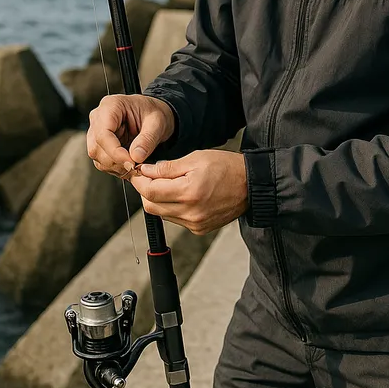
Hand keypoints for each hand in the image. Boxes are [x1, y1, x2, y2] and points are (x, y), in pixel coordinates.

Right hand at [87, 94, 175, 177]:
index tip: (131, 163)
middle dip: (116, 161)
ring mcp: (97, 131)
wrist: (156, 115)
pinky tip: (130, 165)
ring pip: (97, 156)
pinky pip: (101, 161)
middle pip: (96, 147)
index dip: (115, 152)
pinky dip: (116, 167)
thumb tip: (136, 157)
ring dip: (116, 166)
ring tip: (135, 166)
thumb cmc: (155, 112)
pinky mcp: (100, 144)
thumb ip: (148, 139)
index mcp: (111, 106)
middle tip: (136, 167)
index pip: (103, 134)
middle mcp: (99, 118)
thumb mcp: (157, 122)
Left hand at [128, 149, 248, 235]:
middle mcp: (191, 212)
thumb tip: (146, 171)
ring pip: (162, 214)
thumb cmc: (227, 168)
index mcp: (189, 192)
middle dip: (146, 191)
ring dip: (159, 200)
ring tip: (170, 184)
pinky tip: (183, 195)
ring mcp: (195, 224)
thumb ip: (168, 168)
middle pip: (151, 207)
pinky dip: (173, 208)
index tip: (137, 173)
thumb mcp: (196, 159)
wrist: (251, 185)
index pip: (150, 192)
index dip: (139, 181)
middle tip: (150, 177)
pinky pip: (176, 220)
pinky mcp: (199, 229)